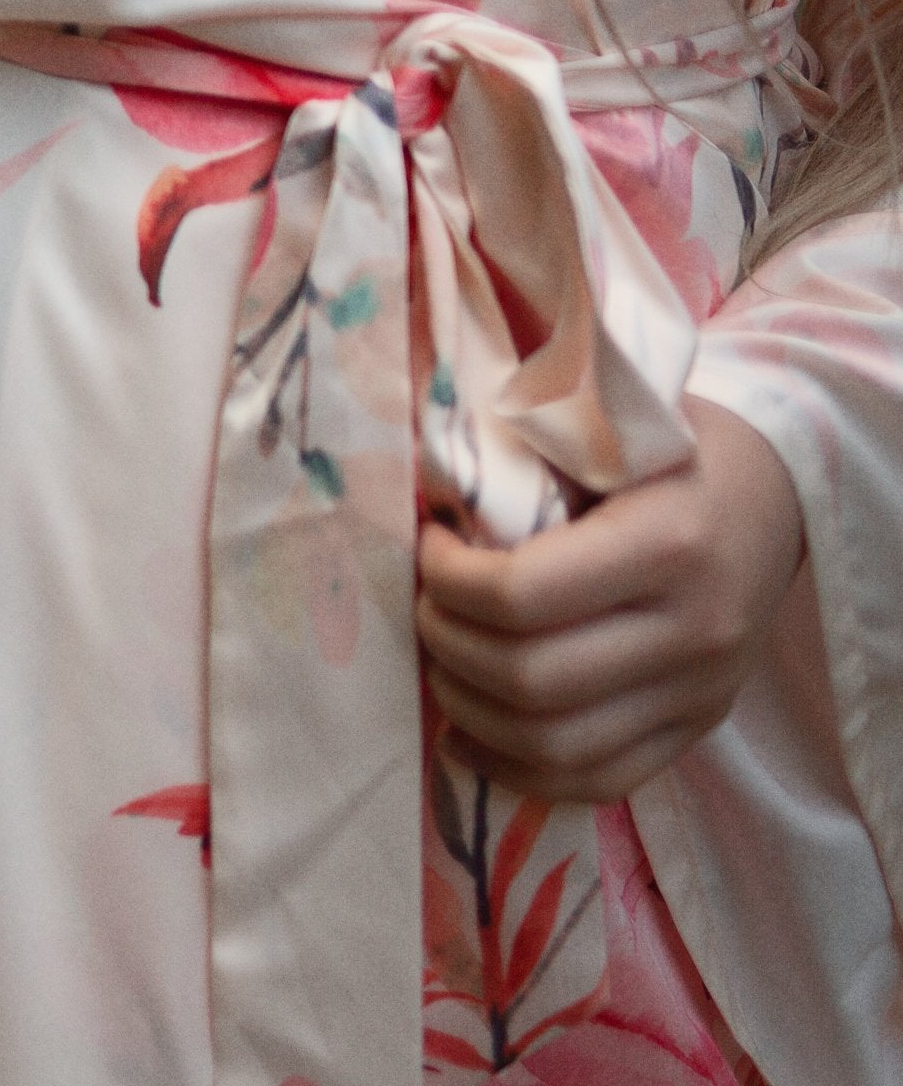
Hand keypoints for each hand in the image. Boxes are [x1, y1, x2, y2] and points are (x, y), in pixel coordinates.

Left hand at [416, 397, 805, 804]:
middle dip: (446, 645)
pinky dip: (516, 766)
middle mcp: (693, 632)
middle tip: (424, 606)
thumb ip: (530, 444)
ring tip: (441, 660)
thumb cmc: (671, 446)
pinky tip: (466, 732)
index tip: (428, 545)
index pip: (521, 596)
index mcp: (669, 544)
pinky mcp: (697, 728)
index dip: (446, 580)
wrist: (775, 495)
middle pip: (530, 680)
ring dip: (468, 710)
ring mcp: (701, 692)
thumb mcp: (610, 417)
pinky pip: (597, 781)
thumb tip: (429, 483)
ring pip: (555, 745)